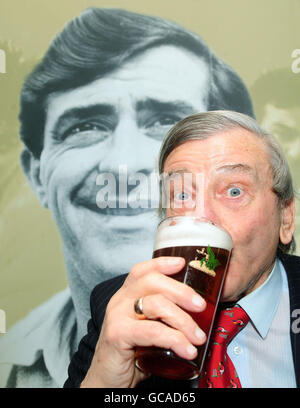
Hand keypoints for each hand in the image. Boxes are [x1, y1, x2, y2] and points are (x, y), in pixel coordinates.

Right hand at [80, 257, 206, 387]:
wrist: (107, 378)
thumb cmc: (132, 352)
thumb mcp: (148, 327)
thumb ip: (165, 316)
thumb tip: (199, 312)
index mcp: (127, 295)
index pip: (142, 270)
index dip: (162, 263)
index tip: (183, 263)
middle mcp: (120, 300)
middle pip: (152, 281)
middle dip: (181, 291)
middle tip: (201, 306)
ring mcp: (117, 315)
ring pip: (156, 305)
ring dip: (184, 321)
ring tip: (198, 337)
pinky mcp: (117, 334)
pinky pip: (152, 331)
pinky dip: (174, 339)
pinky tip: (187, 350)